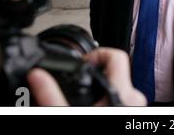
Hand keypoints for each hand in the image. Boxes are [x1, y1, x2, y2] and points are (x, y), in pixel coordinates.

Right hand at [27, 47, 146, 105]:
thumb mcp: (67, 114)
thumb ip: (51, 97)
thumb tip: (37, 77)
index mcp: (122, 95)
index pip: (116, 56)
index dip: (95, 54)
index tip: (81, 65)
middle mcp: (134, 100)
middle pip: (115, 71)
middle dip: (93, 76)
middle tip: (76, 84)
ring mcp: (136, 110)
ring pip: (117, 87)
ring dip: (98, 91)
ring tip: (81, 101)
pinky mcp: (133, 118)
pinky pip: (120, 100)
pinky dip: (105, 101)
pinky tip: (91, 110)